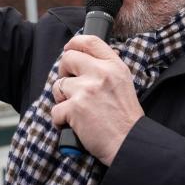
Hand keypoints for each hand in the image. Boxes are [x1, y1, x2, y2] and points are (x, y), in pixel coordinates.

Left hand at [51, 35, 143, 165]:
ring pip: (58, 85)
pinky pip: (56, 109)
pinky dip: (61, 120)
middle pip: (68, 58)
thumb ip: (106, 69)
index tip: (69, 49)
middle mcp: (101, 73)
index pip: (90, 41)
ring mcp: (86, 90)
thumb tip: (83, 59)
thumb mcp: (123, 83)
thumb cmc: (125, 118)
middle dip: (64, 72)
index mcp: (114, 66)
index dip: (74, 43)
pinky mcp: (75, 108)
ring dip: (62, 99)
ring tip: (76, 110)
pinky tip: (74, 125)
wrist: (129, 142)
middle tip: (71, 87)